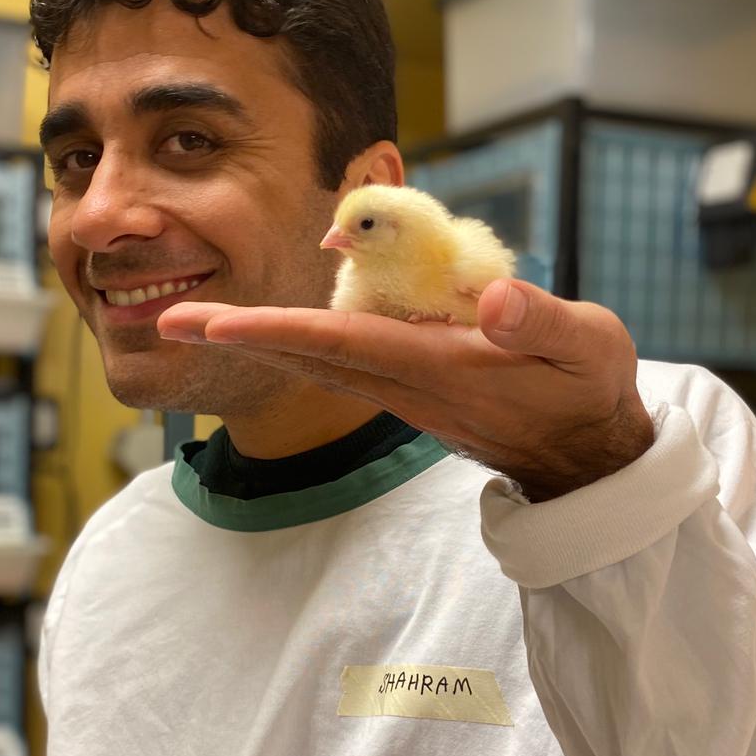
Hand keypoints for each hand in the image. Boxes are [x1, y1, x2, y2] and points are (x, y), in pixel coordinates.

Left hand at [157, 279, 653, 500]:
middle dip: (237, 337)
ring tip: (197, 324)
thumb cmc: (589, 388)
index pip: (342, 341)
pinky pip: (337, 365)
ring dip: (255, 342)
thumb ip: (541, 322)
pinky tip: (267, 334)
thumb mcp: (588, 346)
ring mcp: (402, 391)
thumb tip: (493, 302)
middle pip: (307, 355)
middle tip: (166, 320)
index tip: (215, 324)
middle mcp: (406, 383)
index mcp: (438, 365)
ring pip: (314, 362)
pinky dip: (292, 346)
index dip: (276, 329)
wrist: (589, 453)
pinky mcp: (408, 390)